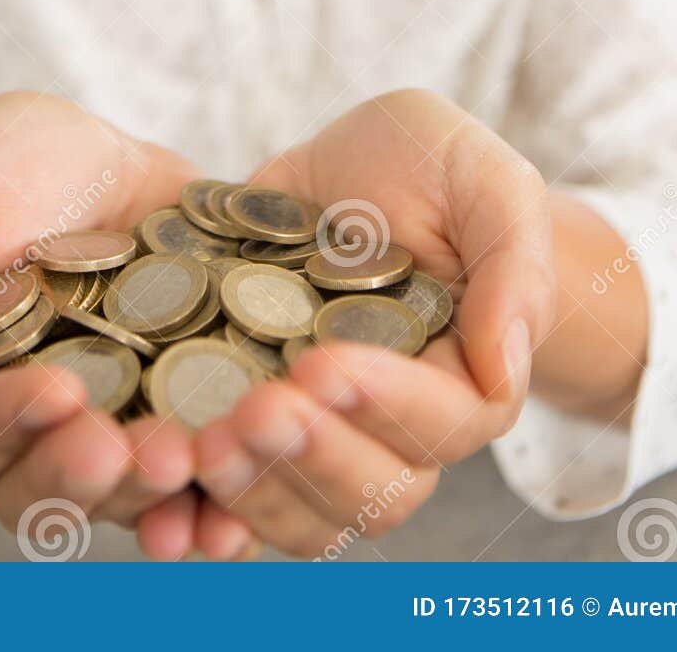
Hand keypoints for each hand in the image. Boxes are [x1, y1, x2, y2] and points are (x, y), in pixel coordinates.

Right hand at [0, 91, 252, 558]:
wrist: (89, 160)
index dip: (4, 421)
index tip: (55, 391)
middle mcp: (28, 428)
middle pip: (43, 485)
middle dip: (90, 475)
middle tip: (138, 451)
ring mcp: (106, 428)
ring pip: (121, 495)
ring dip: (156, 496)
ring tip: (196, 465)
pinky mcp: (174, 412)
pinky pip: (191, 478)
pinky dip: (214, 504)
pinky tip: (241, 510)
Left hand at [194, 89, 556, 557]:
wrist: (357, 163)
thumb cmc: (440, 167)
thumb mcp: (488, 186)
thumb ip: (512, 272)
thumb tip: (505, 371)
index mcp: (464, 377)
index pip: (440, 421)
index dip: (383, 403)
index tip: (323, 363)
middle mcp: (392, 425)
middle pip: (369, 489)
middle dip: (309, 456)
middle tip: (253, 412)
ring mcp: (321, 431)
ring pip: (301, 512)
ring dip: (253, 491)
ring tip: (201, 446)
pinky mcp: (252, 416)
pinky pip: (233, 495)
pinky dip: (199, 511)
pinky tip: (164, 501)